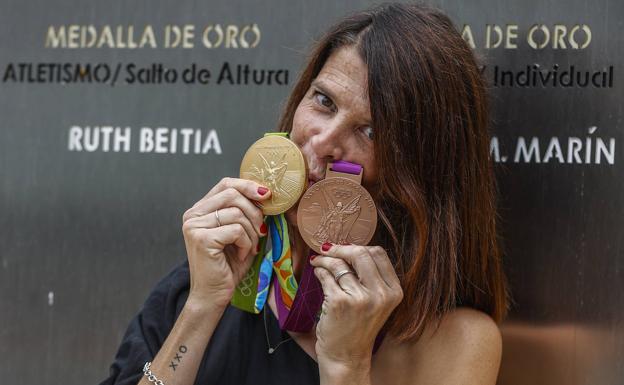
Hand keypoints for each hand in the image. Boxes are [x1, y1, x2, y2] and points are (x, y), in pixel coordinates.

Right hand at [181, 177, 270, 308]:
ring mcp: (194, 226)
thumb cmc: (228, 265)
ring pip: (237, 213)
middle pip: (232, 194)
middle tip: (261, 231)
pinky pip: (236, 230)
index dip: (248, 185)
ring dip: (251, 232)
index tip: (267, 195)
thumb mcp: (239, 233)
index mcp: (199, 210)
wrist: (213, 295)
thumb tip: (266, 192)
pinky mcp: (201, 238)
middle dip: (255, 211)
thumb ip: (245, 212)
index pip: (225, 184)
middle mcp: (192, 214)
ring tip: (249, 247)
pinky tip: (242, 255)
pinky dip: (246, 243)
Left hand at [310, 243, 402, 369]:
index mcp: (394, 291)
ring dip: (324, 260)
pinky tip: (317, 273)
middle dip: (340, 248)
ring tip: (318, 262)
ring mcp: (361, 298)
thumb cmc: (358, 327)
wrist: (346, 356)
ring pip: (339, 264)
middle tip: (327, 249)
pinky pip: (326, 276)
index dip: (358, 246)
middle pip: (360, 253)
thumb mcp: (375, 302)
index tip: (344, 247)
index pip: (378, 253)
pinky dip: (319, 271)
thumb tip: (349, 246)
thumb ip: (370, 277)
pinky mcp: (340, 302)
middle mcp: (381, 294)